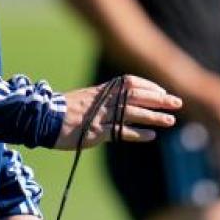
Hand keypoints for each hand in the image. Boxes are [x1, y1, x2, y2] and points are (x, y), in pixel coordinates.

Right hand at [55, 75, 180, 149]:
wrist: (42, 120)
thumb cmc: (64, 110)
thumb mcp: (85, 98)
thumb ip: (104, 98)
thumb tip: (124, 100)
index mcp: (101, 90)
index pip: (130, 82)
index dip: (148, 86)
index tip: (162, 92)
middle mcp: (103, 100)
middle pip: (136, 96)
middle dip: (158, 99)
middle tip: (177, 102)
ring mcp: (99, 116)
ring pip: (132, 113)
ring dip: (153, 117)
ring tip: (170, 121)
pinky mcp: (94, 133)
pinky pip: (120, 132)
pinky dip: (137, 134)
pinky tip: (151, 136)